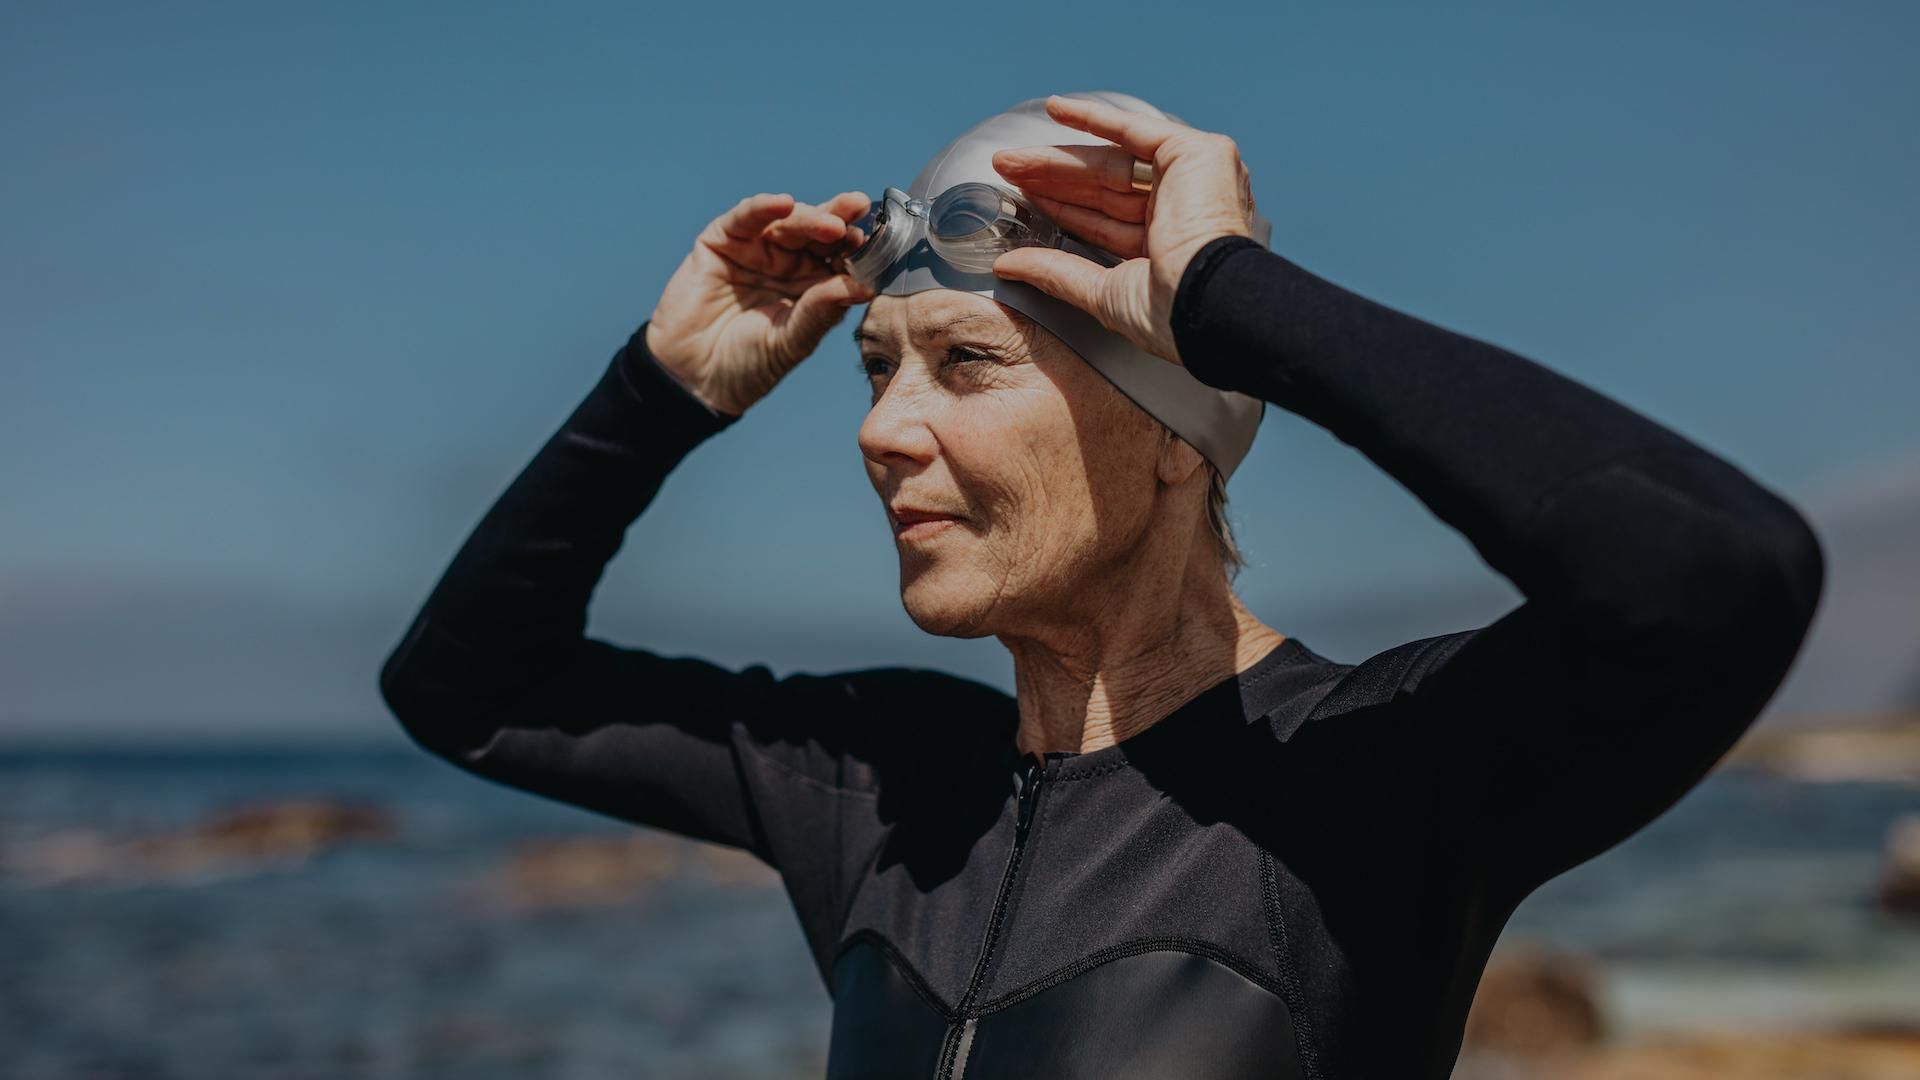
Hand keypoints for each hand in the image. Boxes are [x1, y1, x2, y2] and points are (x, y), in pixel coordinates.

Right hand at [646, 191, 876, 415]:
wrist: (694, 379)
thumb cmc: (748, 366)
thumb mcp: (791, 341)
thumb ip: (821, 312)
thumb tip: (863, 286)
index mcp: (813, 287)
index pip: (840, 257)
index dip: (858, 247)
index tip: (877, 243)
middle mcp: (787, 263)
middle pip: (818, 232)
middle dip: (840, 220)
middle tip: (859, 213)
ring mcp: (755, 250)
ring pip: (788, 221)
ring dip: (810, 216)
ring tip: (831, 224)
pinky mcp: (722, 242)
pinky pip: (745, 218)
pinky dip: (763, 208)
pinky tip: (783, 203)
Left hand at [988, 95, 1258, 366]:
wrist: (1207, 302)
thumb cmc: (1170, 315)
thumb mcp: (1103, 292)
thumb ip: (1058, 273)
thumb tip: (1008, 266)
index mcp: (1169, 250)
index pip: (1104, 223)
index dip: (1062, 212)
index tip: (1023, 203)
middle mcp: (1184, 210)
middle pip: (1103, 189)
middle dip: (1051, 180)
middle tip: (1006, 172)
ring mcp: (1193, 179)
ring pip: (1112, 161)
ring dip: (1058, 157)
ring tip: (1011, 158)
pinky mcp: (1197, 153)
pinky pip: (1134, 128)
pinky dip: (1094, 118)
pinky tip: (1055, 110)